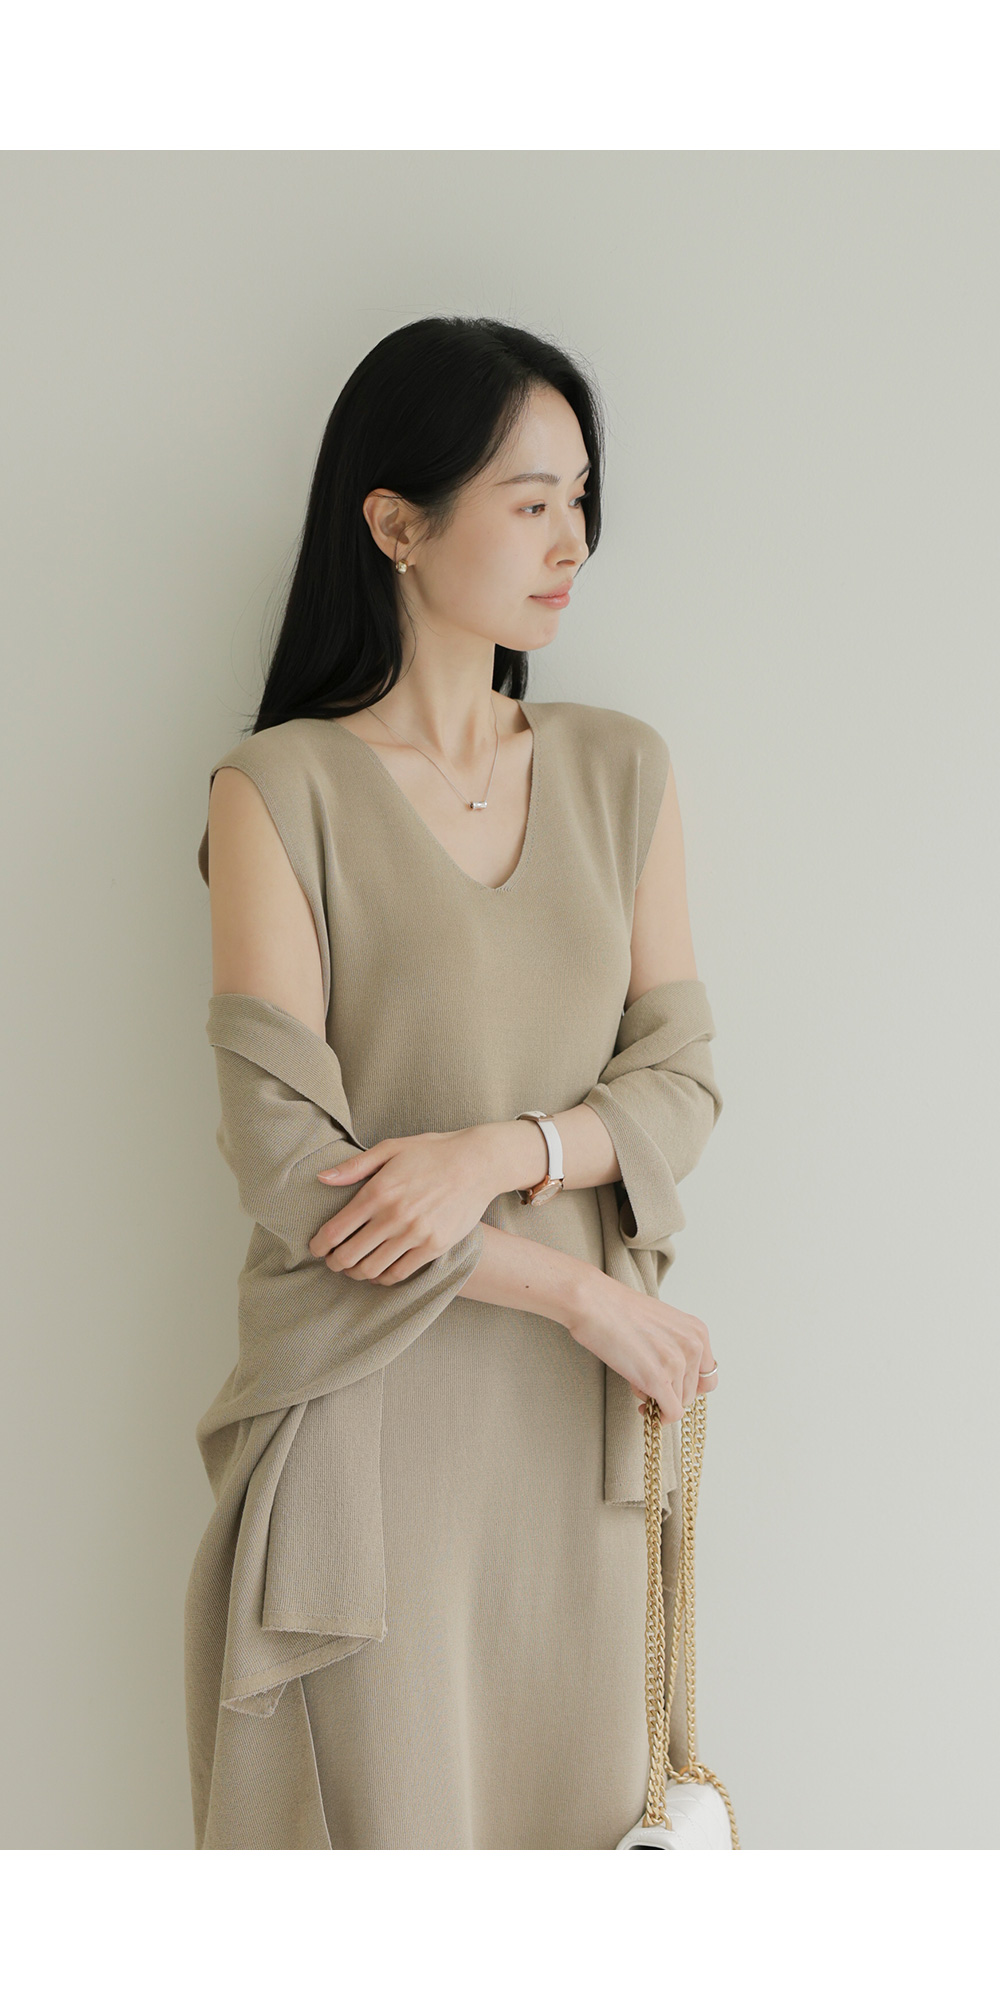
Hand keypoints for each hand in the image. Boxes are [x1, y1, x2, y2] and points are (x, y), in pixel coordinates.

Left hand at [309, 1126, 498, 1283]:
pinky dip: (384, 1277)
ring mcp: (415, 1233)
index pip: (335, 1230)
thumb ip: (355, 1166)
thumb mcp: (391, 1148)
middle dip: (334, 1263)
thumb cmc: (432, 1152)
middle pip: (349, 1255)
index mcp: (378, 1191)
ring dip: (356, 1273)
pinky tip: (379, 1271)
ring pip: (372, 1269)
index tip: (316, 1249)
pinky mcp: (434, 1246)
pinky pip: (400, 1273)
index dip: (319, 1245)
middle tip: (333, 1261)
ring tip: (354, 1268)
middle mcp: (394, 1215)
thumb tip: (321, 1179)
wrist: (478, 1162)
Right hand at [563, 1268, 718, 1422]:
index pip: (708, 1374)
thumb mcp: (662, 1323)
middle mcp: (693, 1346)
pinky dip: (659, 1416)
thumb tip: (677, 1380)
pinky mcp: (657, 1379)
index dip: (689, 1385)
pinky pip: (671, 1413)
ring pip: (679, 1403)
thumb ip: (676, 1347)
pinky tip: (643, 1407)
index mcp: (697, 1331)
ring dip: (658, 1400)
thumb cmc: (618, 1309)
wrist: (593, 1303)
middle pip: (693, 1392)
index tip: (673, 1387)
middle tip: (647, 1385)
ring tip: (637, 1383)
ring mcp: (676, 1363)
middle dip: (670, 1393)